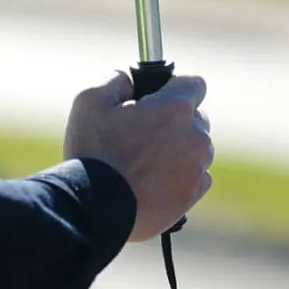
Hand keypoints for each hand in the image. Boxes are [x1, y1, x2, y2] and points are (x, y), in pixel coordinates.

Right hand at [64, 71, 212, 241]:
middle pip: (196, 117)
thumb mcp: (90, 100)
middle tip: (142, 132)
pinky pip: (196, 177)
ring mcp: (197, 168)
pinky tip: (152, 181)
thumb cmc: (92, 153)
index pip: (194, 83)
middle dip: (174, 120)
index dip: (174, 87)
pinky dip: (180, 176)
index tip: (156, 97)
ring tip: (144, 161)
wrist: (94, 208)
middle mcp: (196, 136)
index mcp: (175, 108)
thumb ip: (115, 80)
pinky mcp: (192, 195)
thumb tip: (128, 79)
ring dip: (178, 149)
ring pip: (196, 149)